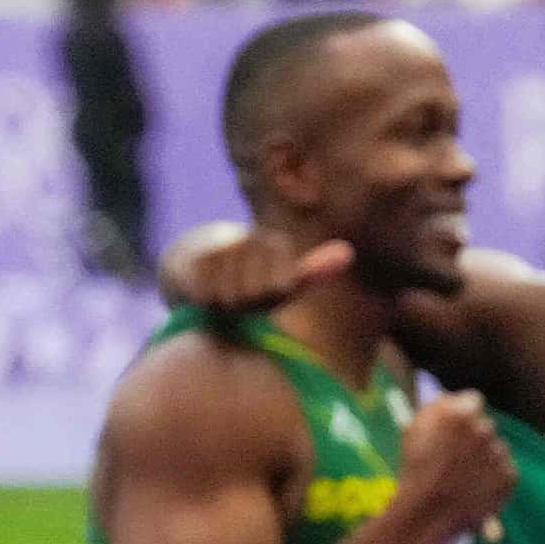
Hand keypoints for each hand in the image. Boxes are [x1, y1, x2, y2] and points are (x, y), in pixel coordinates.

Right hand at [162, 229, 351, 315]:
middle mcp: (251, 239)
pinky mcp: (194, 259)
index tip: (266, 290)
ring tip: (223, 288)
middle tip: (241, 292)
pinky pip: (207, 295)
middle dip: (249, 304)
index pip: (281, 286)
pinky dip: (205, 299)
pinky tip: (204, 286)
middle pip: (255, 295)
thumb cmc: (249, 278)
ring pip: (232, 297)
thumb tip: (350, 252)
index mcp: (276, 242)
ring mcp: (221, 247)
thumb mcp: (283, 278)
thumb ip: (314, 271)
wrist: (195, 259)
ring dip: (226, 302)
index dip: (271, 297)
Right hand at [394, 390, 516, 543]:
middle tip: (458, 460)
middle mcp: (484, 429)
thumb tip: (452, 400)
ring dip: (484, 461)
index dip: (465, 415)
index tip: (458, 428)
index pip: (474, 401)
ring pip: (496, 451)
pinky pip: (505, 473)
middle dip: (475, 439)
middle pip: (486, 427)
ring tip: (462, 481)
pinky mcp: (509, 477)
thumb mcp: (413, 430)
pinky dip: (494, 481)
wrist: (424, 515)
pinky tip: (474, 492)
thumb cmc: (413, 472)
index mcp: (461, 413)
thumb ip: (436, 409)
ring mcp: (499, 453)